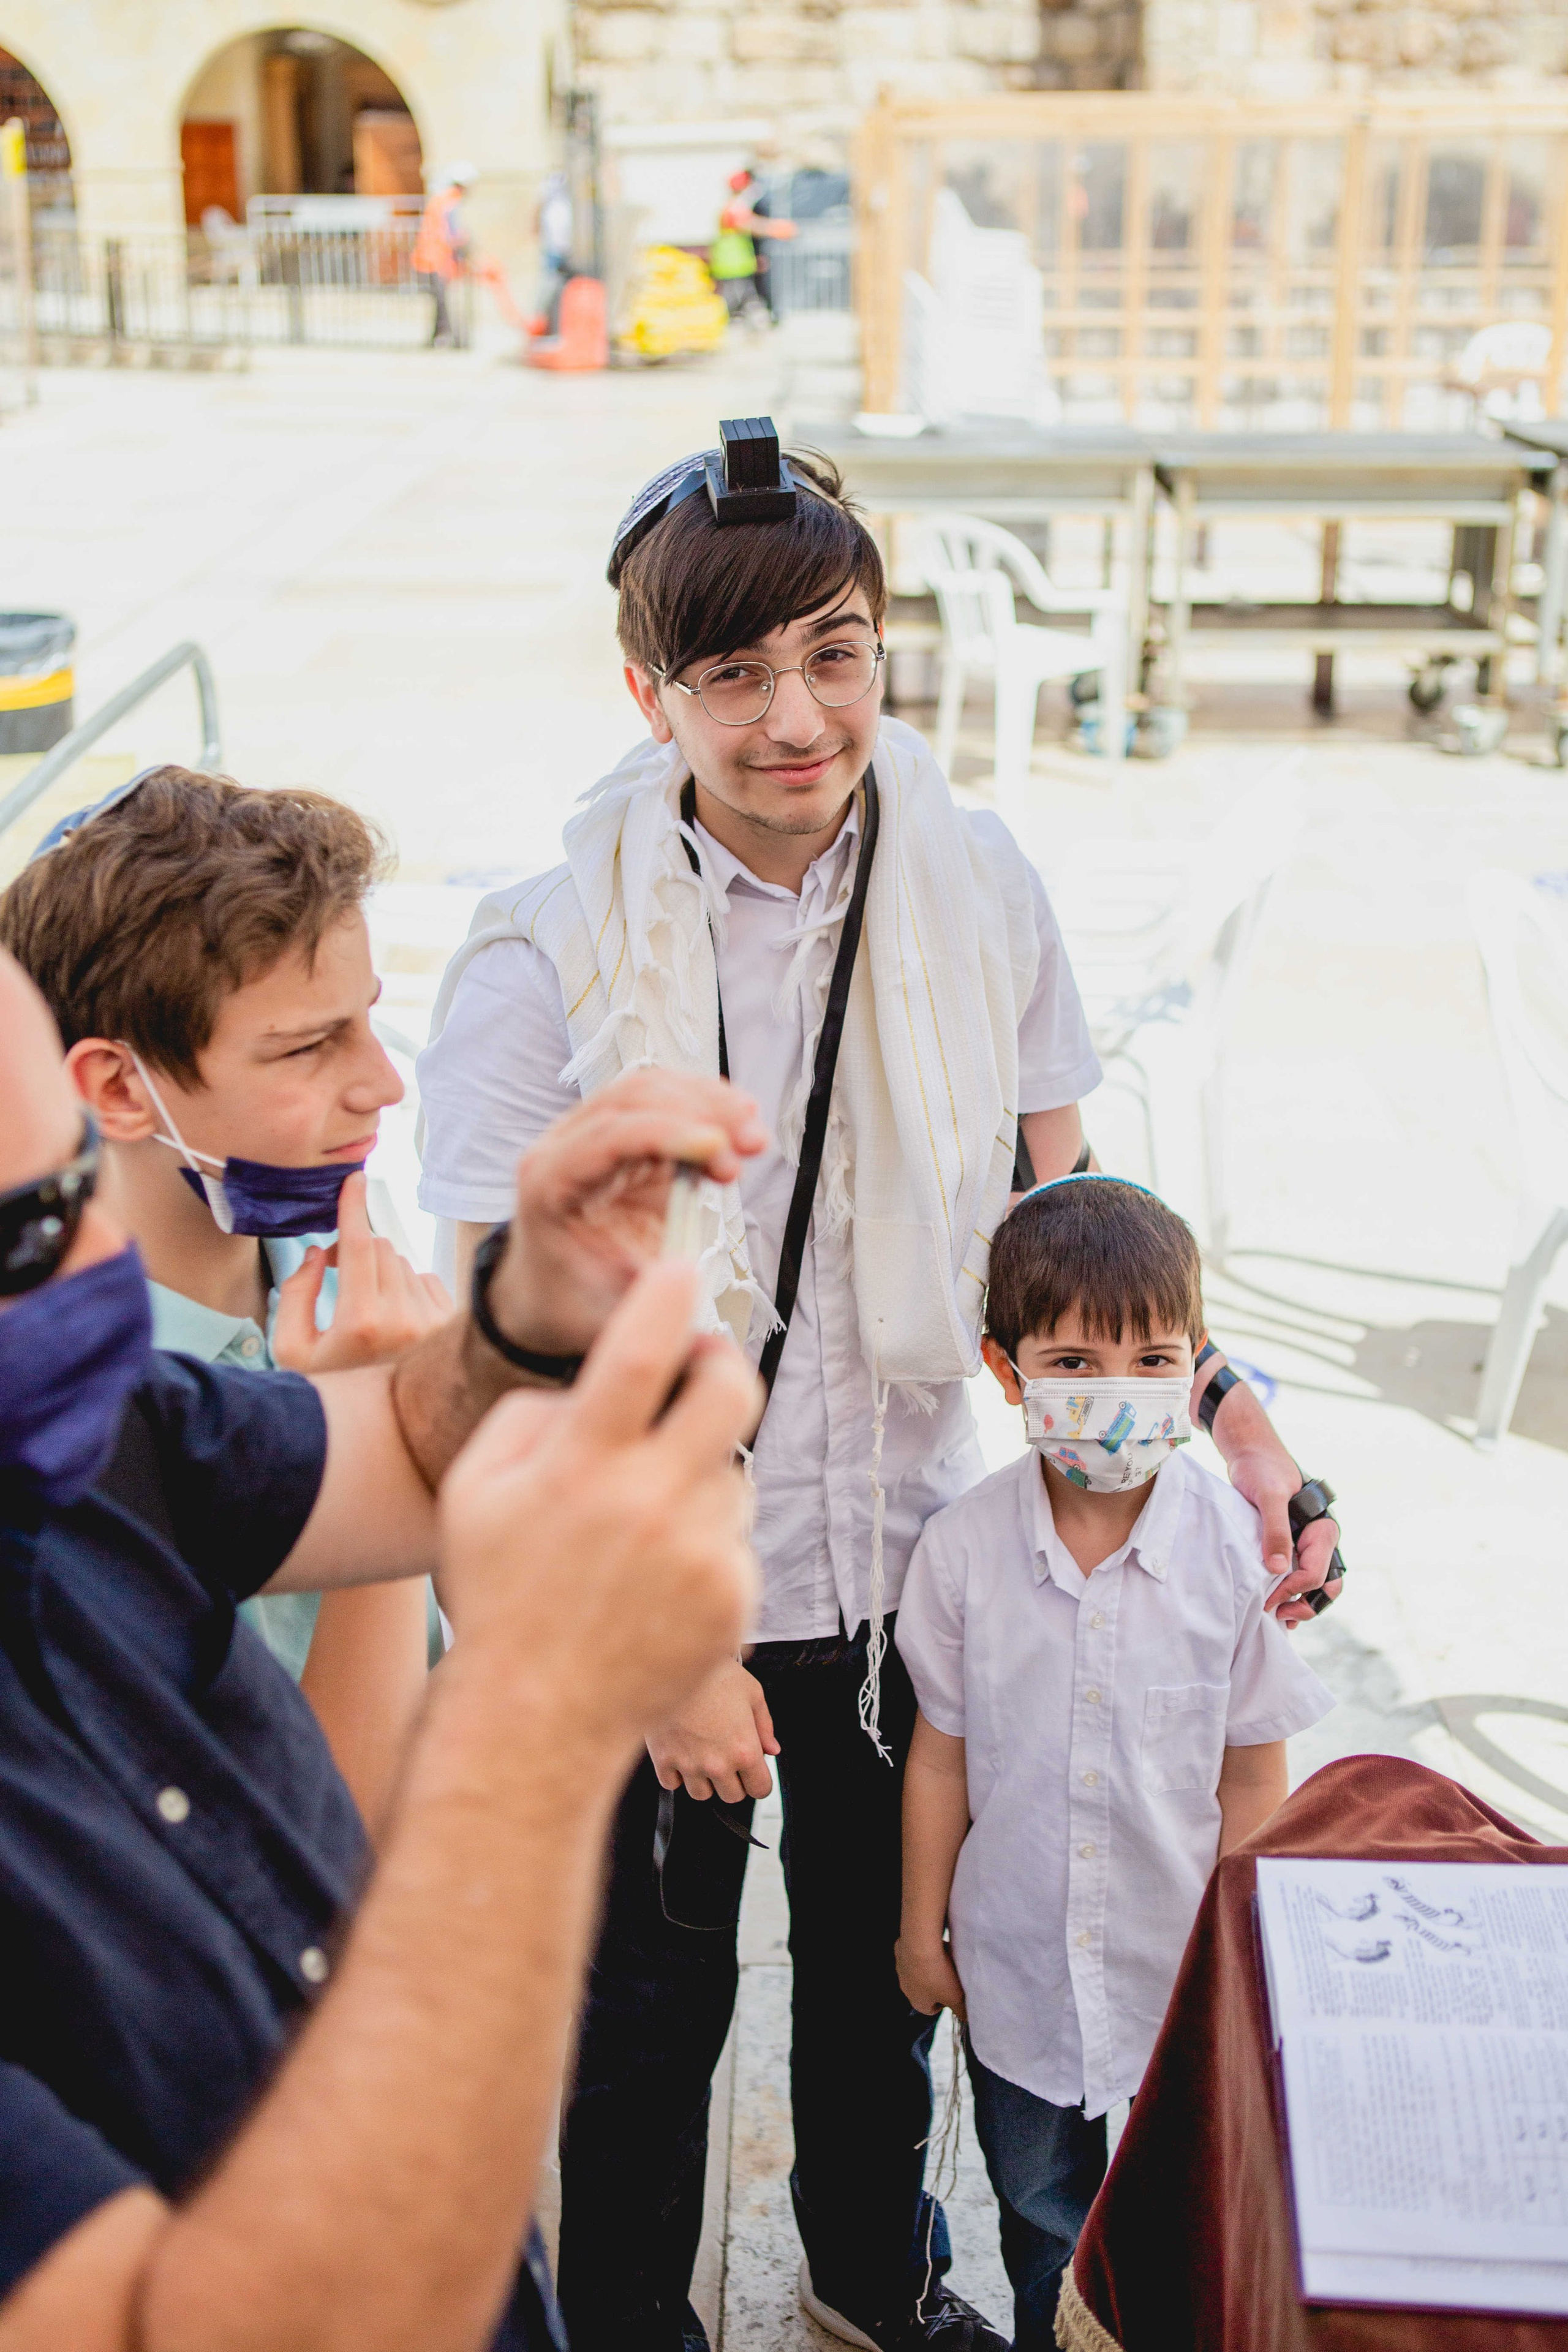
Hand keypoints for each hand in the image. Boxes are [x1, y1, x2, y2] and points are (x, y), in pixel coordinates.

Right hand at [273, 1174, 452, 1372]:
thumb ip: (293, 1295)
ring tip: (366, 1309)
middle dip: (356, 1250)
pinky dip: (406, 1287)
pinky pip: (425, 1280)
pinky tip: (393, 1318)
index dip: (353, 1207)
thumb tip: (316, 1254)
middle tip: (335, 1270)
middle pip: (380, 1248)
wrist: (383, 1432)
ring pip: (403, 1262)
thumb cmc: (332, 1390)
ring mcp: (432, 1323)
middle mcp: (404, 1319)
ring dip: (380, 1272)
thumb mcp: (290, 1350)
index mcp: (363, 1323)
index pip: (360, 1245)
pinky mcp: (449, 1325)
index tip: (353, 1181)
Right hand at [437, 1261, 760, 1749]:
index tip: (680, 1269)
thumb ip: (530, 1414)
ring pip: (730, 1470)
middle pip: (731, 1391)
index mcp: (580, 1468)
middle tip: (701, 1368)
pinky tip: (657, 1580)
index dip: (667, 1297)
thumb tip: (593, 1380)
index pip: (640, 1354)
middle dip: (720, 1362)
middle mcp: (650, 1504)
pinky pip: (735, 1535)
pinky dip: (704, 1542)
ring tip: (643, 1529)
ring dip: (697, 1476)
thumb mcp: (475, 1491)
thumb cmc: (499, 1596)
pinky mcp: (736, 1598)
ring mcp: (702, 1554)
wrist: (534, 1719)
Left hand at [486, 1070, 767, 1357]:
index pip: (609, 1138)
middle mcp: (560, 1148)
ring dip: (708, 1103)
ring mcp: (587, 1134)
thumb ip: (659, 1317)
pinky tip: (738, 1123)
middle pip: (632, 1099)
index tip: (721, 1150)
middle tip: (753, 1144)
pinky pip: (660, 1102)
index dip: (669, 1135)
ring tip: (754, 1136)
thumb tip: (713, 1341)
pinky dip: (702, 1106)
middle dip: (700, 1111)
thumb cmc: (574, 1308)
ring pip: (649, 1090)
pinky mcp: (619, 1135)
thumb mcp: (614, 1322)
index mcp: (549, 1187)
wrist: (544, 1296)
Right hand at [647, 1656, 779, 1801]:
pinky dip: (677, 1774)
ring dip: (705, 1781)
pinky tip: (681, 1753)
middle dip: (734, 1781)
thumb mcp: (752, 1692)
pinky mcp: (663, 1760)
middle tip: (728, 1758)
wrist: (673, 1663)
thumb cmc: (714, 1673)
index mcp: (744, 1750)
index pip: (760, 1790)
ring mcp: (688, 1765)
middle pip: (731, 1797)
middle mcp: (717, 1764)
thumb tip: (772, 1749)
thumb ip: (765, 1725)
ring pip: (701, 1794)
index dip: (759, 1781)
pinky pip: (672, 1784)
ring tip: (703, 1755)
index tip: (754, 1772)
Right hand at [896, 1937, 966, 2020]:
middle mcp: (905, 1989)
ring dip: (930, 1966)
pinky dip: (922, 1950)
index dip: (946, 2000)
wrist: (920, 1944)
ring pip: (918, 1971)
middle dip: (938, 1982)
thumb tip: (966, 2018)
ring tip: (944, 1957)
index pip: (933, 2008)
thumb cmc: (939, 1974)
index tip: (955, 1990)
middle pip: (925, 1989)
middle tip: (951, 1973)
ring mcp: (901, 1969)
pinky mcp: (899, 1951)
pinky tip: (932, 1944)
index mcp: (918, 2003)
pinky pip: (913, 1953)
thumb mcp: (956, 1997)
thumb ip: (962, 2011)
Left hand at [1224, 1445, 1342, 1626]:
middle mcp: (1322, 1540)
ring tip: (1282, 1618)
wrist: (1252, 1452)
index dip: (1292, 1590)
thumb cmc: (1261, 1469)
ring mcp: (1310, 1543)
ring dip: (1304, 1602)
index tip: (1267, 1600)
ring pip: (1318, 1584)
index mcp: (1323, 1529)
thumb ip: (1275, 1530)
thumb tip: (1277, 1569)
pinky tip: (1280, 1604)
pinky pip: (1303, 1574)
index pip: (1314, 1573)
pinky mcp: (1294, 1543)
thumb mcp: (1268, 1496)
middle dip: (1307, 1605)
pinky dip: (1296, 1592)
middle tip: (1280, 1616)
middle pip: (1327, 1585)